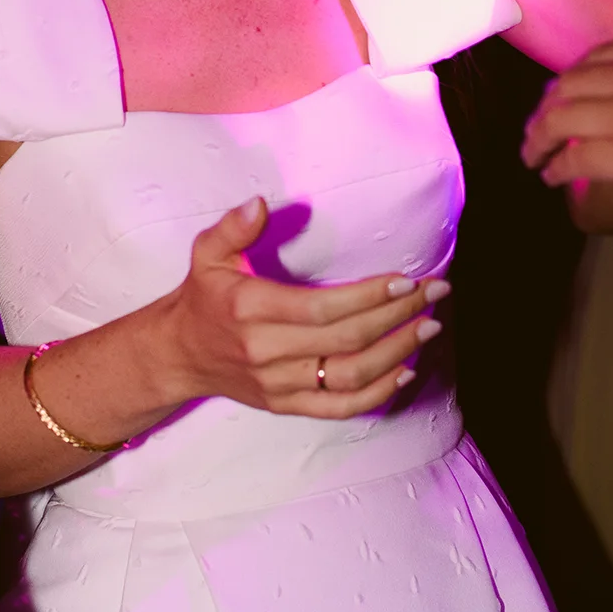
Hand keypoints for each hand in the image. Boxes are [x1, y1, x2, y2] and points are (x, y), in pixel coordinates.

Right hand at [156, 197, 448, 419]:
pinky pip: (339, 407)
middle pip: (346, 340)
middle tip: (435, 294)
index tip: (406, 280)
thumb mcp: (207, 254)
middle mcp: (266, 351)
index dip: (369, 296)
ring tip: (429, 327)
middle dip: (398, 316)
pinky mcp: (285, 404)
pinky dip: (376, 393)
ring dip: (397, 353)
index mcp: (250, 309)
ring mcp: (277, 383)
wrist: (177, 355)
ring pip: (349, 376)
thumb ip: (234, 227)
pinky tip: (405, 370)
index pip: (322, 307)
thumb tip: (260, 203)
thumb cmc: (203, 298)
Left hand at [522, 35, 612, 206]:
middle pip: (572, 83)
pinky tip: (551, 178)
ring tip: (533, 153)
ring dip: (539, 137)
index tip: (571, 89)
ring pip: (559, 118)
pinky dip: (554, 167)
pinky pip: (571, 158)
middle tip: (541, 123)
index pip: (606, 54)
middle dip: (549, 104)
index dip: (580, 75)